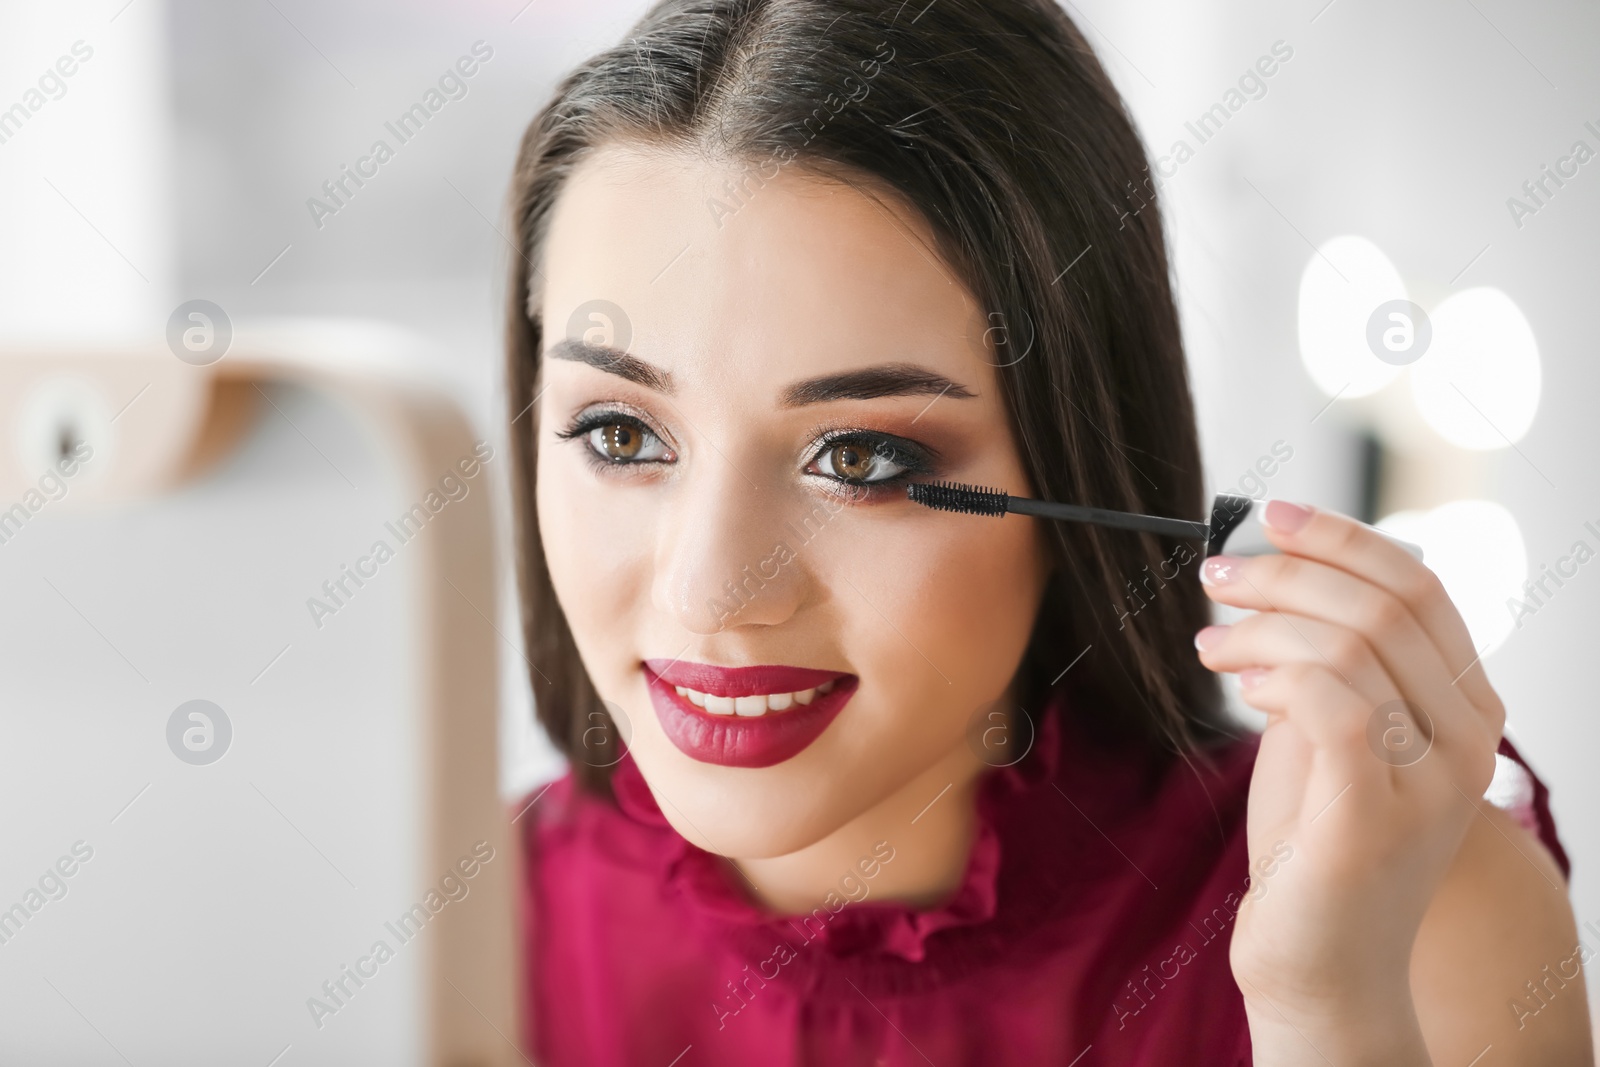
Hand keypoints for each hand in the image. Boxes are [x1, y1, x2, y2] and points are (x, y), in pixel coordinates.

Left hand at [1193, 501, 1501, 1061]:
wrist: (1319, 959)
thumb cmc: (1315, 840)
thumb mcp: (1329, 732)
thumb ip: (1330, 663)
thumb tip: (1282, 579)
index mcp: (1465, 708)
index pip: (1420, 587)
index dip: (1343, 537)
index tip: (1271, 515)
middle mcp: (1467, 740)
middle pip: (1383, 603)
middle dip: (1286, 572)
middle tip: (1215, 577)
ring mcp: (1429, 781)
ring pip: (1352, 643)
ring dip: (1261, 624)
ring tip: (1208, 644)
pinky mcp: (1373, 815)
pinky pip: (1332, 701)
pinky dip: (1277, 674)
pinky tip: (1240, 685)